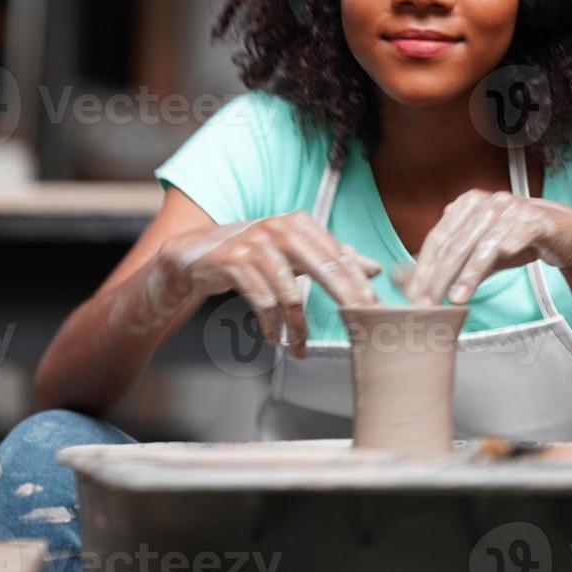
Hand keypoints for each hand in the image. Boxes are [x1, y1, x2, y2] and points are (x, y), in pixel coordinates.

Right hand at [155, 212, 382, 356]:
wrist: (196, 253)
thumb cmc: (253, 253)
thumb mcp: (293, 251)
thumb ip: (332, 256)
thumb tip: (375, 268)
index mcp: (300, 222)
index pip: (339, 256)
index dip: (359, 285)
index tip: (375, 311)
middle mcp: (280, 228)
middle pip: (324, 269)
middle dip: (345, 301)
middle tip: (359, 328)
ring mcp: (255, 244)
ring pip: (290, 295)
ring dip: (297, 329)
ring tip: (299, 349)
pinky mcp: (233, 262)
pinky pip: (262, 302)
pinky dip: (270, 325)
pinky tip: (273, 337)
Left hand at [397, 190, 571, 306]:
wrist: (567, 234)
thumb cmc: (518, 241)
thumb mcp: (482, 254)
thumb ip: (454, 265)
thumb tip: (415, 283)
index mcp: (467, 204)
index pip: (437, 238)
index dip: (423, 268)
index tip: (412, 296)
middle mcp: (486, 202)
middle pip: (454, 243)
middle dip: (437, 277)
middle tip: (426, 303)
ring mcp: (511, 208)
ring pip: (480, 244)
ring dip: (464, 274)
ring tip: (453, 299)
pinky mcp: (535, 220)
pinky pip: (512, 238)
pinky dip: (498, 255)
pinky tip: (485, 274)